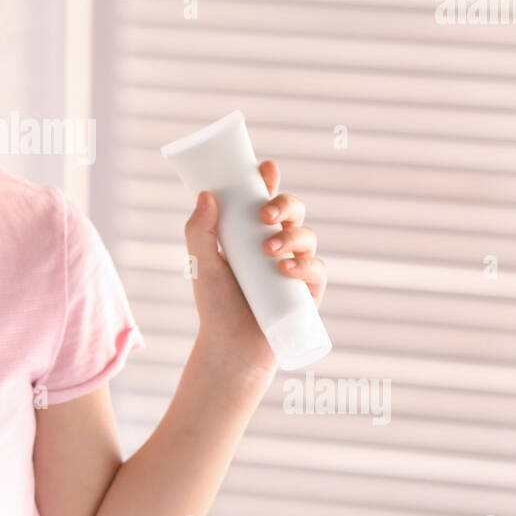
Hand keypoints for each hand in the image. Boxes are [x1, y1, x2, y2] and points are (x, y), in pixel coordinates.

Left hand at [183, 160, 326, 377]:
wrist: (232, 348)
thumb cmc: (216, 305)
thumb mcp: (202, 265)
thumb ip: (199, 232)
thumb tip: (206, 196)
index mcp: (251, 232)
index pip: (263, 198)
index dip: (268, 180)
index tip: (266, 168)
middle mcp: (276, 243)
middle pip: (292, 210)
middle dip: (284, 203)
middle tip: (265, 213)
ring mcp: (295, 265)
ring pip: (307, 235)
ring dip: (291, 235)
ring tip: (268, 250)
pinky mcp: (309, 290)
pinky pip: (317, 268)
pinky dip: (305, 264)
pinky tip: (287, 269)